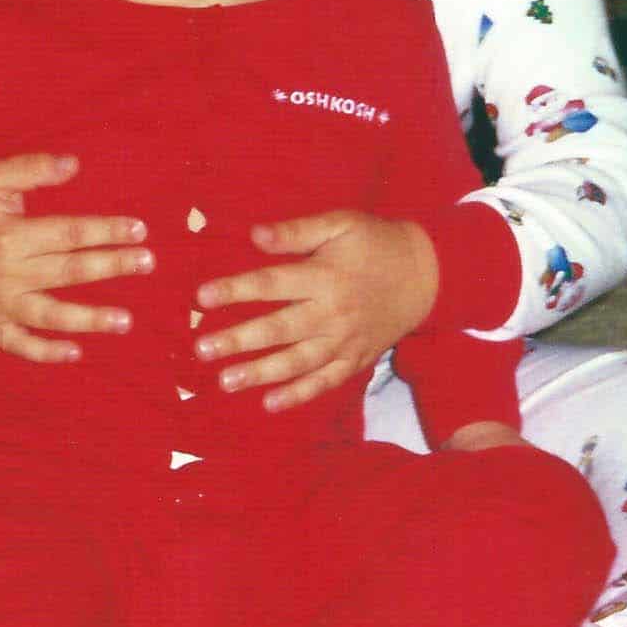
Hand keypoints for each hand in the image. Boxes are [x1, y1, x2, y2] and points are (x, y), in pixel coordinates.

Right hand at [0, 152, 153, 360]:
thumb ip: (29, 169)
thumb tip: (73, 164)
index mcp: (7, 235)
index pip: (68, 233)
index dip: (105, 231)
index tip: (139, 229)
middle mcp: (4, 274)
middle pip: (67, 272)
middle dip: (110, 267)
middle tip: (148, 262)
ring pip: (49, 315)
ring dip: (89, 319)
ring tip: (126, 320)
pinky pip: (19, 344)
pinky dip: (45, 353)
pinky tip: (76, 352)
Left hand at [193, 212, 438, 412]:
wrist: (426, 274)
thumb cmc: (374, 242)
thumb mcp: (340, 223)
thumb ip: (298, 230)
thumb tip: (255, 235)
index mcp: (325, 276)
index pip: (272, 284)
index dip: (235, 290)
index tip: (201, 297)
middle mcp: (333, 313)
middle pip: (279, 329)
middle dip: (238, 340)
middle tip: (202, 348)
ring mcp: (345, 341)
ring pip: (298, 362)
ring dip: (260, 373)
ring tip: (225, 381)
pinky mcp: (356, 360)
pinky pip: (325, 382)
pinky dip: (298, 395)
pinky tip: (269, 404)